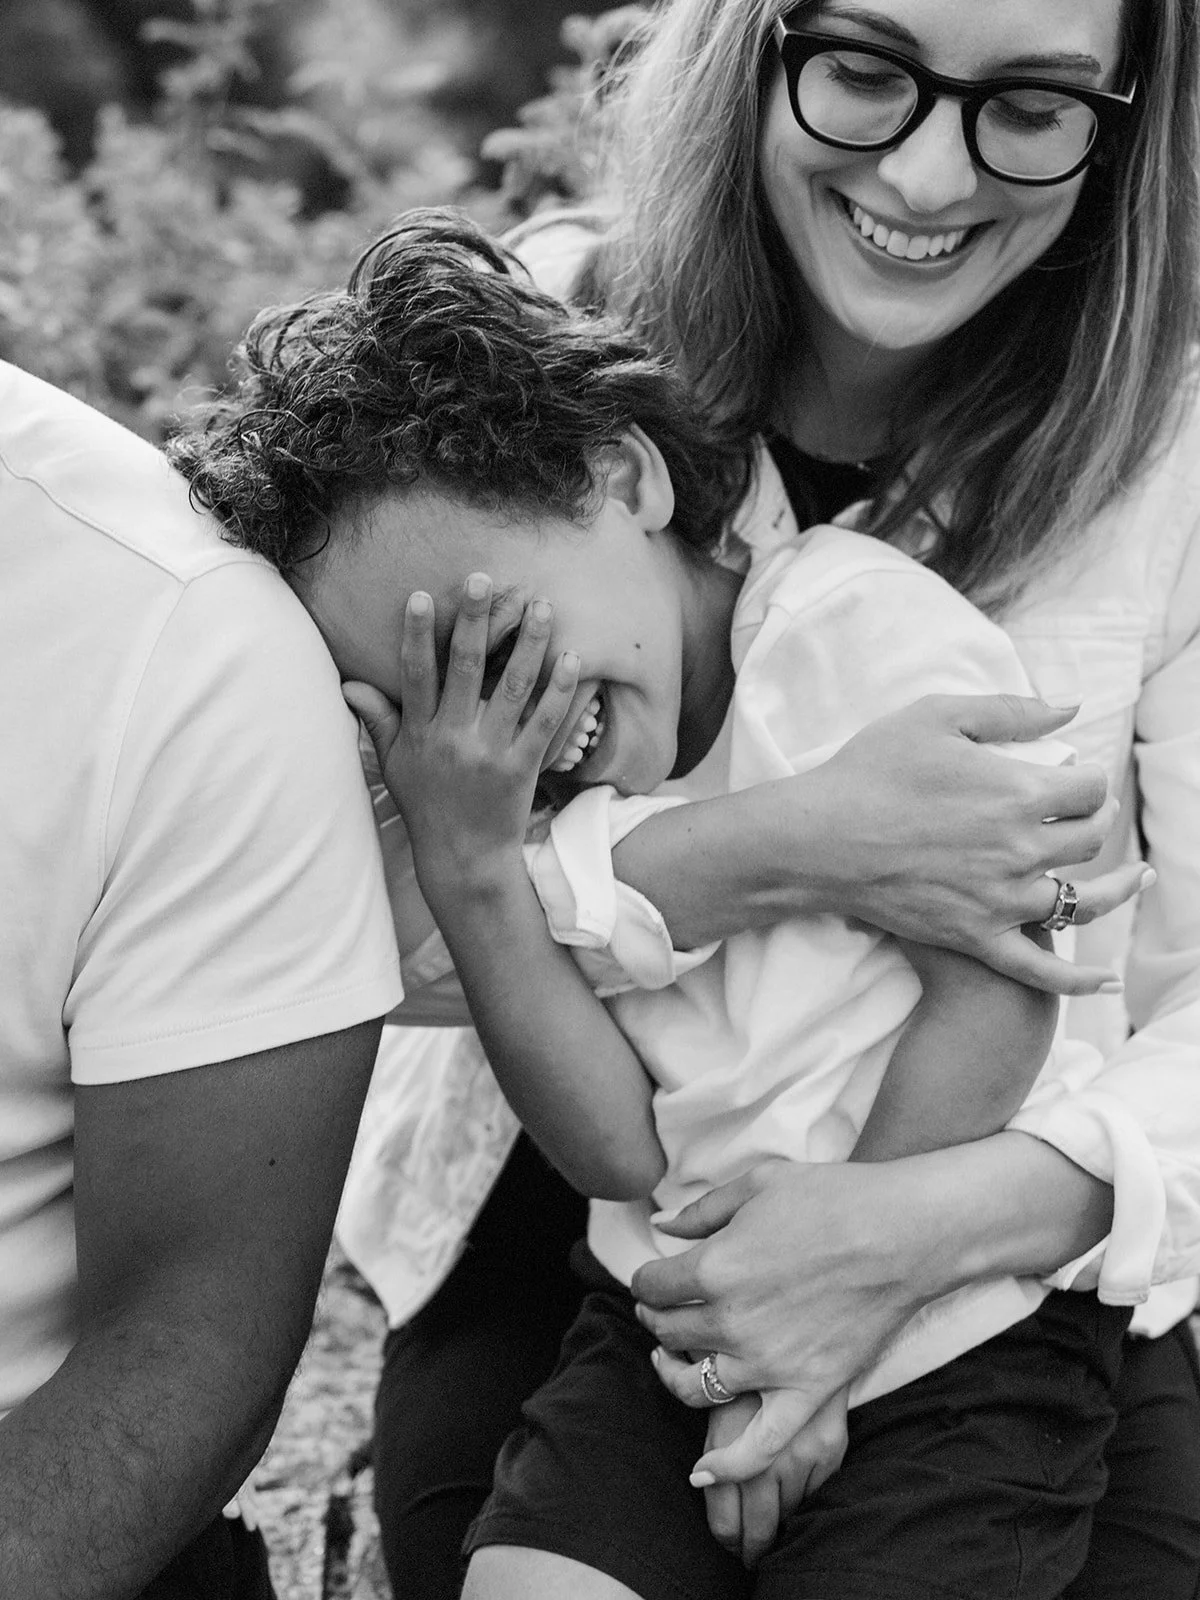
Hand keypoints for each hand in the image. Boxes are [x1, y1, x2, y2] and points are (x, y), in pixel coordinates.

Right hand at [342, 575, 579, 894]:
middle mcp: (454, 737)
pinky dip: (560, 690)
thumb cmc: (427, 808)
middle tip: (486, 580)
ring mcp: (490, 751)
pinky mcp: (522, 767)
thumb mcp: (394, 766)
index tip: (423, 596)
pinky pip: (543, 722)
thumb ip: (378, 721)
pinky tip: (571, 658)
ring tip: (543, 605)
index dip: (419, 634)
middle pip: (467, 668)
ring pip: (513, 687)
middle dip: (476, 620)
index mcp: (421, 732)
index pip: (416, 673)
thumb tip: (348, 685)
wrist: (464, 860)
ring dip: (530, 643)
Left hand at [634, 1160, 943, 1478]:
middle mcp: (732, 1323)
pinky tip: (703, 1469)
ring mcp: (769, 1365)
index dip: (646, 1279)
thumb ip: (701, 1210)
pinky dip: (727, 1464)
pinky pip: (758, 1446)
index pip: (652, 1285)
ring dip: (673, 1373)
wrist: (902, 1233)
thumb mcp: (757, 1183)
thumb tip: (661, 1224)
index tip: (654, 1276)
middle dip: (655, 1318)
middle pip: (667, 1332)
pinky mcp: (807, 1392)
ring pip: (694, 1386)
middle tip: (661, 1308)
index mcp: (714, 1268)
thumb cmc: (832, 1198)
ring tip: (671, 1360)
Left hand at [698, 1388, 848, 1566]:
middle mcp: (767, 1456)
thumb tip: (707, 1492)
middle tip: (747, 1552)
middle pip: (759, 1530)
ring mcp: (802, 1454)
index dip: (724, 1538)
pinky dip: (804, 1499)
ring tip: (771, 1520)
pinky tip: (793, 1489)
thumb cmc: (745, 1373)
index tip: (728, 1540)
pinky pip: (817, 1494)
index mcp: (728, 1448)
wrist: (791, 1333)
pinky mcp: (830, 1449)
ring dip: (779, 1522)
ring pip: (789, 1516)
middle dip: (750, 1547)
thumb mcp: (715, 1411)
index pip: (725, 1523)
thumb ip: (712, 1457)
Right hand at [802, 693, 1146, 994]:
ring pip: (1082, 899)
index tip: (1072, 775)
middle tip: (1081, 813)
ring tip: (1127, 877)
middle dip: (1094, 820)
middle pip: (1089, 839)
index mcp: (1019, 795)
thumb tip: (1072, 707)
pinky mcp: (977, 938)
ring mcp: (1001, 901)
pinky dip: (1079, 978)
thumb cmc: (871, 772)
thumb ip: (1010, 709)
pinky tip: (1106, 979)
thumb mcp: (937, 717)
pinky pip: (1041, 968)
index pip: (1089, 788)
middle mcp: (1021, 852)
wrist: (818, 839)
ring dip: (1110, 885)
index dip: (1087, 778)